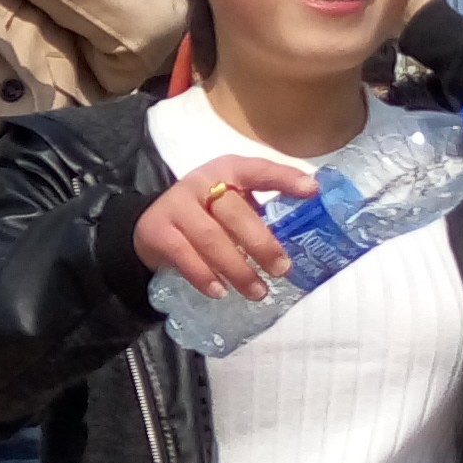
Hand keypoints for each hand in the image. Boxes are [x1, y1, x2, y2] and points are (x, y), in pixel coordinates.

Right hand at [133, 152, 315, 302]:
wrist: (151, 222)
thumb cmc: (206, 213)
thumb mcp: (231, 202)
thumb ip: (261, 212)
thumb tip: (306, 237)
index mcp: (227, 170)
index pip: (257, 170)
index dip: (284, 178)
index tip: (311, 191)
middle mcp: (201, 183)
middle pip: (234, 212)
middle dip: (260, 243)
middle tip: (282, 269)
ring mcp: (177, 206)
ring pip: (210, 238)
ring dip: (237, 269)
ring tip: (258, 291)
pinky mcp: (157, 231)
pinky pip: (184, 256)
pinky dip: (204, 276)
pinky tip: (220, 292)